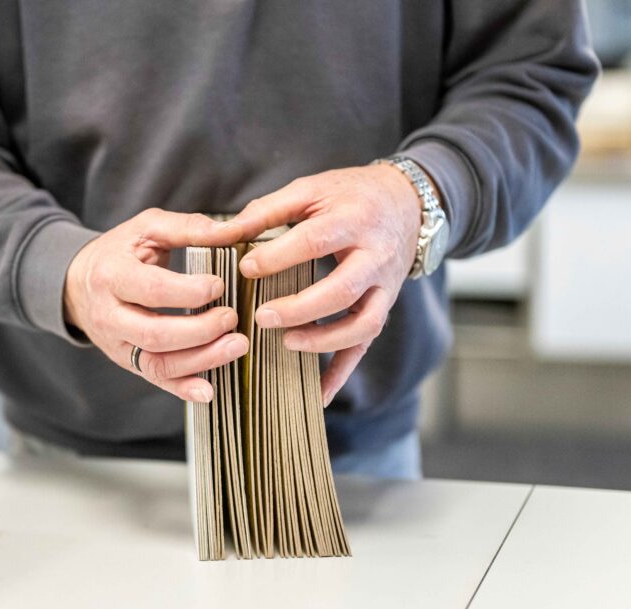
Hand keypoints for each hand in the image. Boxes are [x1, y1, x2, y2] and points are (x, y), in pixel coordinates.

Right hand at [65, 209, 249, 402]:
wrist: (79, 283)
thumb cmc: (121, 251)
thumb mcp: (147, 228)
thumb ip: (189, 227)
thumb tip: (234, 231)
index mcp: (111, 275)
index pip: (151, 290)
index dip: (189, 292)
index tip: (220, 285)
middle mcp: (109, 315)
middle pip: (154, 334)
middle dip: (199, 331)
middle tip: (232, 318)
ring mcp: (117, 344)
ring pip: (157, 364)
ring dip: (201, 361)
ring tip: (236, 346)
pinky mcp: (127, 362)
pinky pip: (155, 380)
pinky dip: (183, 389)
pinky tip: (209, 390)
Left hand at [233, 164, 425, 405]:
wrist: (405, 203)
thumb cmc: (349, 195)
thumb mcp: (311, 190)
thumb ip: (268, 211)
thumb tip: (224, 234)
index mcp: (353, 220)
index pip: (316, 241)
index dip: (279, 257)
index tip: (245, 269)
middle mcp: (375, 256)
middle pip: (343, 289)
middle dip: (301, 308)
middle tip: (261, 317)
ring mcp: (385, 287)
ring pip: (363, 324)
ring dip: (325, 341)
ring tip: (287, 344)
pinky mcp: (383, 308)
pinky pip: (365, 345)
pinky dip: (342, 373)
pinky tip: (318, 396)